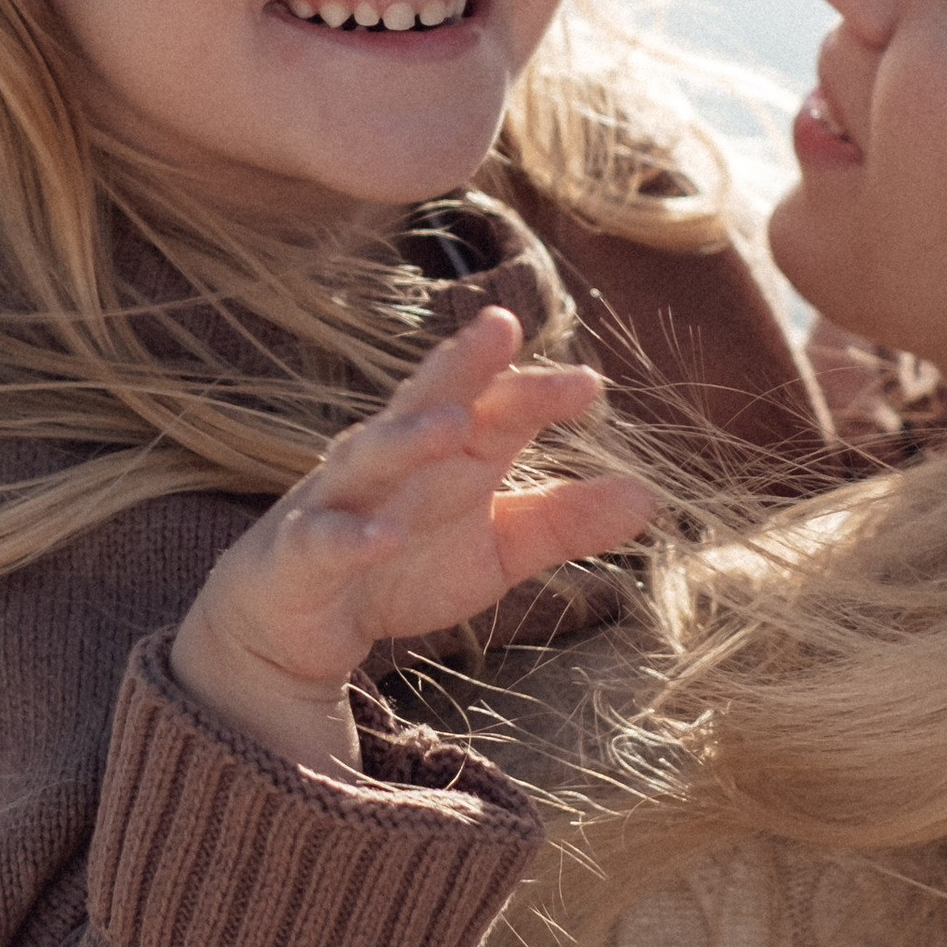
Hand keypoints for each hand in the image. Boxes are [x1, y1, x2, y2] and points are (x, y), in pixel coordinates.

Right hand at [167, 306, 659, 776]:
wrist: (295, 622)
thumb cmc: (401, 564)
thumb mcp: (496, 548)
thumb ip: (564, 521)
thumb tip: (651, 494)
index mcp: (444, 450)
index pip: (493, 405)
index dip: (535, 392)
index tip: (588, 385)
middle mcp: (391, 459)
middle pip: (426, 398)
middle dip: (462, 363)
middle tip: (500, 324)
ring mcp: (338, 499)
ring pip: (370, 455)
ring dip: (408, 435)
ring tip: (452, 421)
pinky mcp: (299, 552)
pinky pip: (324, 537)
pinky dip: (351, 534)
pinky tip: (381, 535)